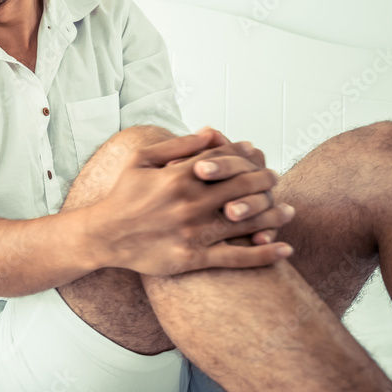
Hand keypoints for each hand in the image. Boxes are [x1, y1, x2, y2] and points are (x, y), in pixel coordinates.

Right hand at [86, 131, 294, 275]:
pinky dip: (264, 254)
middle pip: (244, 189)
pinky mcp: (192, 258)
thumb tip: (212, 132)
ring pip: (246, 222)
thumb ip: (178, 145)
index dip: (248, 159)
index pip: (227, 162)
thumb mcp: (141, 159)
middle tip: (276, 181)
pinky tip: (285, 249)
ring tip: (289, 211)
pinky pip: (236, 257)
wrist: (102, 235)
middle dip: (266, 183)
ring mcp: (192, 233)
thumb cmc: (122, 194)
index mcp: (178, 177)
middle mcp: (189, 204)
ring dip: (275, 215)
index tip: (259, 159)